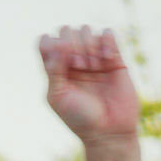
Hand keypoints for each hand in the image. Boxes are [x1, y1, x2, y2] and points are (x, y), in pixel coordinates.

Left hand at [39, 26, 139, 141]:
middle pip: (66, 31)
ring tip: (94, 68)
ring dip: (88, 45)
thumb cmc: (80, 118)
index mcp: (56, 69)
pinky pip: (107, 33)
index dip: (51, 44)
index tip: (59, 61)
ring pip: (86, 29)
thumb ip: (53, 70)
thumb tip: (58, 42)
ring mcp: (93, 57)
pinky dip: (106, 42)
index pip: (47, 41)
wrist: (109, 131)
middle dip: (72, 45)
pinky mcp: (113, 57)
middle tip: (79, 67)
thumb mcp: (58, 97)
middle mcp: (73, 60)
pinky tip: (108, 60)